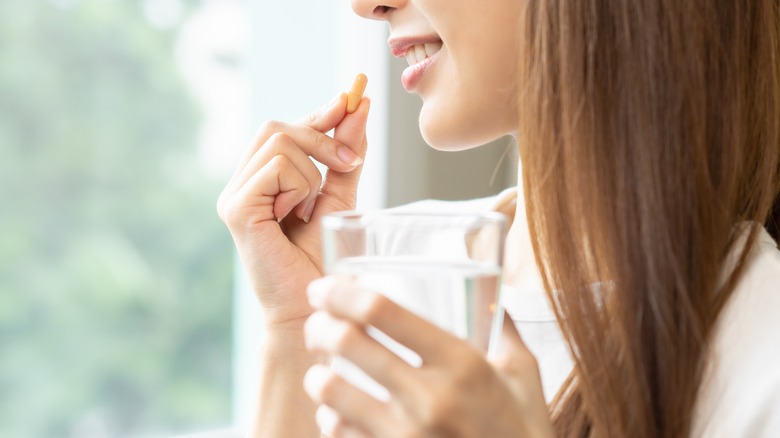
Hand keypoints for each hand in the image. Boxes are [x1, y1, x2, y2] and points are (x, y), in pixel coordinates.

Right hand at [217, 94, 370, 327]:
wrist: (312, 308)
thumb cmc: (322, 261)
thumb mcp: (339, 199)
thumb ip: (345, 157)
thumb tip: (357, 106)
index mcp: (261, 180)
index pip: (284, 129)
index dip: (318, 114)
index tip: (351, 100)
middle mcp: (241, 183)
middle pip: (279, 126)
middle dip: (322, 137)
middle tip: (352, 162)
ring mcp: (234, 195)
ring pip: (281, 142)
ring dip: (313, 173)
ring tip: (309, 211)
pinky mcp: (236, 209)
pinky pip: (277, 168)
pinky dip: (300, 188)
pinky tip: (295, 217)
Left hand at [302, 276, 553, 437]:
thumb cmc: (523, 429)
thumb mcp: (523, 373)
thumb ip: (502, 328)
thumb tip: (487, 293)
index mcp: (461, 362)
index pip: (382, 311)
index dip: (341, 292)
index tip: (324, 287)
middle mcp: (429, 398)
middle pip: (346, 343)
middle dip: (318, 326)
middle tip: (317, 324)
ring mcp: (406, 437)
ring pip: (330, 391)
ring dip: (318, 376)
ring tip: (322, 371)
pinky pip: (339, 432)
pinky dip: (331, 417)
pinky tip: (337, 411)